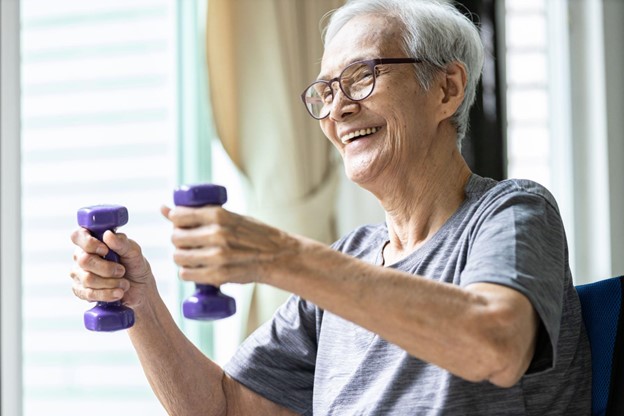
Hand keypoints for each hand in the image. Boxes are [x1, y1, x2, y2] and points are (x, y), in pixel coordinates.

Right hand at [70, 228, 154, 308]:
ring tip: (124, 283)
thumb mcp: (134, 252)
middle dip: (107, 268)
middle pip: (84, 260)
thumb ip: (122, 243)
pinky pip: (89, 294)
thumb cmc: (134, 266)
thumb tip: (107, 234)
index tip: (105, 250)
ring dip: (111, 283)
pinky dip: (107, 294)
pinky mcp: (81, 291)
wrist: (140, 289)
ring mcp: (79, 274)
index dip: (89, 243)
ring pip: (88, 279)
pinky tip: (118, 293)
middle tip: (122, 271)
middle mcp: (82, 256)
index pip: (78, 236)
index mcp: (93, 242)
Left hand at [161, 205, 298, 286]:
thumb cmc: (253, 234)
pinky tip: (194, 268)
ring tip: (190, 255)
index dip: (176, 220)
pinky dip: (187, 272)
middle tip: (187, 242)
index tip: (180, 223)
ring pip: (179, 257)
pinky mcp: (218, 275)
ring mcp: (217, 256)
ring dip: (181, 257)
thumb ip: (200, 214)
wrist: (278, 256)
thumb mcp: (229, 216)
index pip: (179, 216)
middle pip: (177, 238)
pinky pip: (186, 274)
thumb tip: (164, 208)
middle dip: (178, 240)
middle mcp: (217, 234)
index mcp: (219, 214)